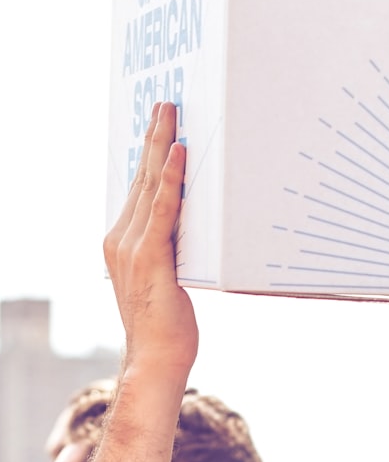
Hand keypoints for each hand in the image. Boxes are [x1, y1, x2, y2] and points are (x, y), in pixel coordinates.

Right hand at [103, 102, 197, 380]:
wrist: (156, 357)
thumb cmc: (168, 324)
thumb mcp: (168, 279)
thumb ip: (173, 252)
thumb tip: (193, 233)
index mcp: (123, 242)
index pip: (139, 189)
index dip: (150, 155)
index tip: (161, 125)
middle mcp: (121, 239)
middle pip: (141, 178)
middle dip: (154, 138)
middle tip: (167, 104)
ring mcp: (132, 247)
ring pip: (150, 186)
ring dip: (162, 147)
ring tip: (173, 116)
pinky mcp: (150, 258)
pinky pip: (163, 211)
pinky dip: (171, 181)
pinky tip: (180, 155)